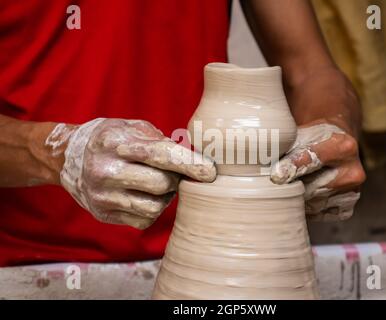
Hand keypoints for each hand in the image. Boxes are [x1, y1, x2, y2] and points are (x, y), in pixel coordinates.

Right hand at [53, 118, 215, 228]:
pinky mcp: (103, 214)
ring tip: (156, 183)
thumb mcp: (132, 127)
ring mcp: (102, 196)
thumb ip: (162, 141)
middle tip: (171, 172)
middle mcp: (105, 171)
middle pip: (162, 184)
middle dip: (176, 179)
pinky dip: (152, 209)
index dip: (190, 164)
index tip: (211, 172)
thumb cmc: (111, 139)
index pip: (161, 155)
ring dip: (165, 197)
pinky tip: (143, 195)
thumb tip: (194, 160)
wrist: (68, 158)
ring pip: (155, 207)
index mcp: (115, 142)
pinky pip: (144, 220)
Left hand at [271, 121, 364, 220]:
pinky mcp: (347, 208)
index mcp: (342, 146)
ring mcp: (351, 192)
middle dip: (291, 184)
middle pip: (309, 187)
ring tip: (296, 182)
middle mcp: (352, 171)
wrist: (337, 146)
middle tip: (279, 179)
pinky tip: (306, 192)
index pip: (312, 159)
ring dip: (297, 197)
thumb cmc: (314, 139)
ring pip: (311, 203)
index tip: (275, 176)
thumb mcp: (300, 135)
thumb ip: (283, 147)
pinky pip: (316, 214)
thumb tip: (258, 165)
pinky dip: (306, 206)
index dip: (291, 168)